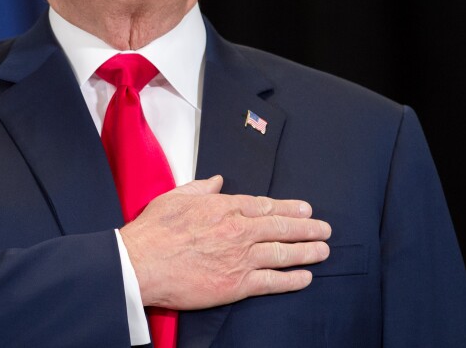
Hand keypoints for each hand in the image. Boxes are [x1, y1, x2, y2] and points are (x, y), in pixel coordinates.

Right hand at [119, 175, 330, 309]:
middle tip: (324, 228)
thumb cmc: (154, 231)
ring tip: (324, 250)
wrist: (141, 263)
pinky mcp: (237, 284)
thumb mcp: (176, 197)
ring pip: (283, 252)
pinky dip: (292, 279)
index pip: (266, 206)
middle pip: (281, 227)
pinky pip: (272, 282)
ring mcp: (240, 258)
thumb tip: (218, 181)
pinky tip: (305, 277)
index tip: (305, 209)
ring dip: (307, 251)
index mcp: (225, 207)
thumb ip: (201, 188)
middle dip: (307, 227)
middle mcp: (238, 230)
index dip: (289, 208)